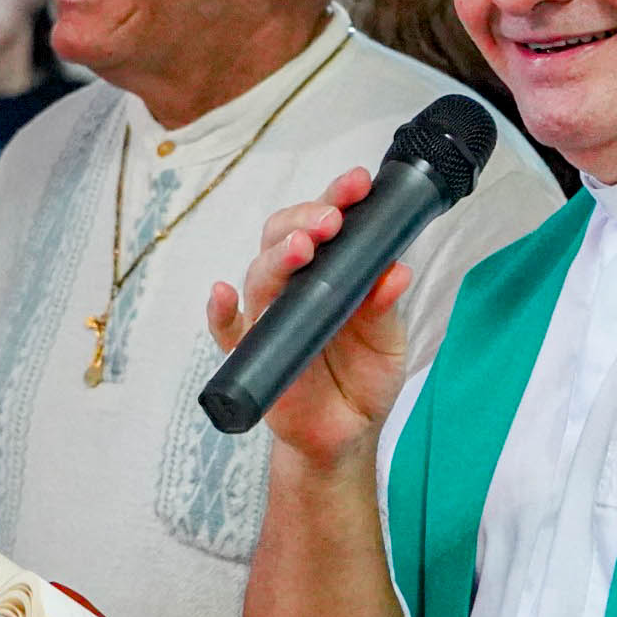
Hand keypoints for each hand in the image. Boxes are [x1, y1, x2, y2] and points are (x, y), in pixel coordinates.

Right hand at [206, 167, 412, 469]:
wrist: (347, 433)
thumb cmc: (364, 376)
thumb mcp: (387, 340)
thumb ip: (385, 306)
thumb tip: (396, 271)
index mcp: (329, 271)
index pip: (324, 223)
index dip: (337, 197)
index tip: (358, 183)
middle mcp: (295, 287)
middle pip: (282, 238)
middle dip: (304, 220)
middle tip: (331, 220)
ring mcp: (270, 318)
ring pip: (260, 276)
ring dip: (277, 258)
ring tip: (302, 249)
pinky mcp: (252, 354)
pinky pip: (228, 331)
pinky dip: (220, 313)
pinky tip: (223, 295)